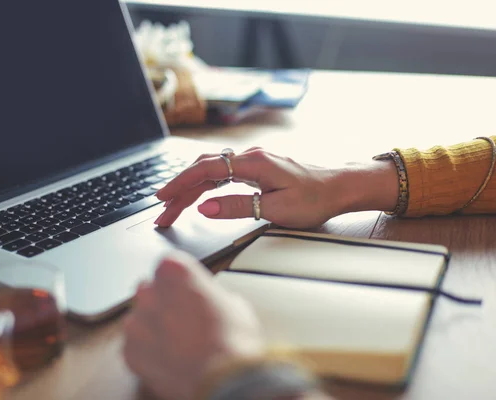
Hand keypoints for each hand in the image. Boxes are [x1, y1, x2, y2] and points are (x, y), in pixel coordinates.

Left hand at [122, 251, 263, 399]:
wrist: (223, 381)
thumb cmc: (232, 340)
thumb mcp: (232, 303)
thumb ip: (209, 294)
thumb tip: (210, 299)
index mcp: (175, 270)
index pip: (168, 264)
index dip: (180, 279)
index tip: (188, 289)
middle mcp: (149, 291)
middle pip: (150, 288)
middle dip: (163, 300)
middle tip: (184, 318)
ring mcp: (136, 322)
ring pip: (140, 317)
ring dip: (153, 325)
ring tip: (178, 342)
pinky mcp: (129, 351)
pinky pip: (134, 344)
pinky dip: (147, 351)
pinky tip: (169, 358)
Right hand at [154, 147, 398, 228]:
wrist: (341, 187)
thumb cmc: (316, 199)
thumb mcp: (277, 209)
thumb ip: (237, 206)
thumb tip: (204, 207)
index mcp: (253, 164)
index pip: (205, 169)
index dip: (180, 183)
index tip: (162, 198)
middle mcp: (250, 157)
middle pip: (204, 170)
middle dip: (179, 190)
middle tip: (163, 213)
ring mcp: (253, 162)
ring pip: (212, 171)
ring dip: (190, 189)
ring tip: (173, 208)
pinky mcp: (257, 169)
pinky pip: (224, 174)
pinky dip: (206, 185)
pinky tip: (197, 196)